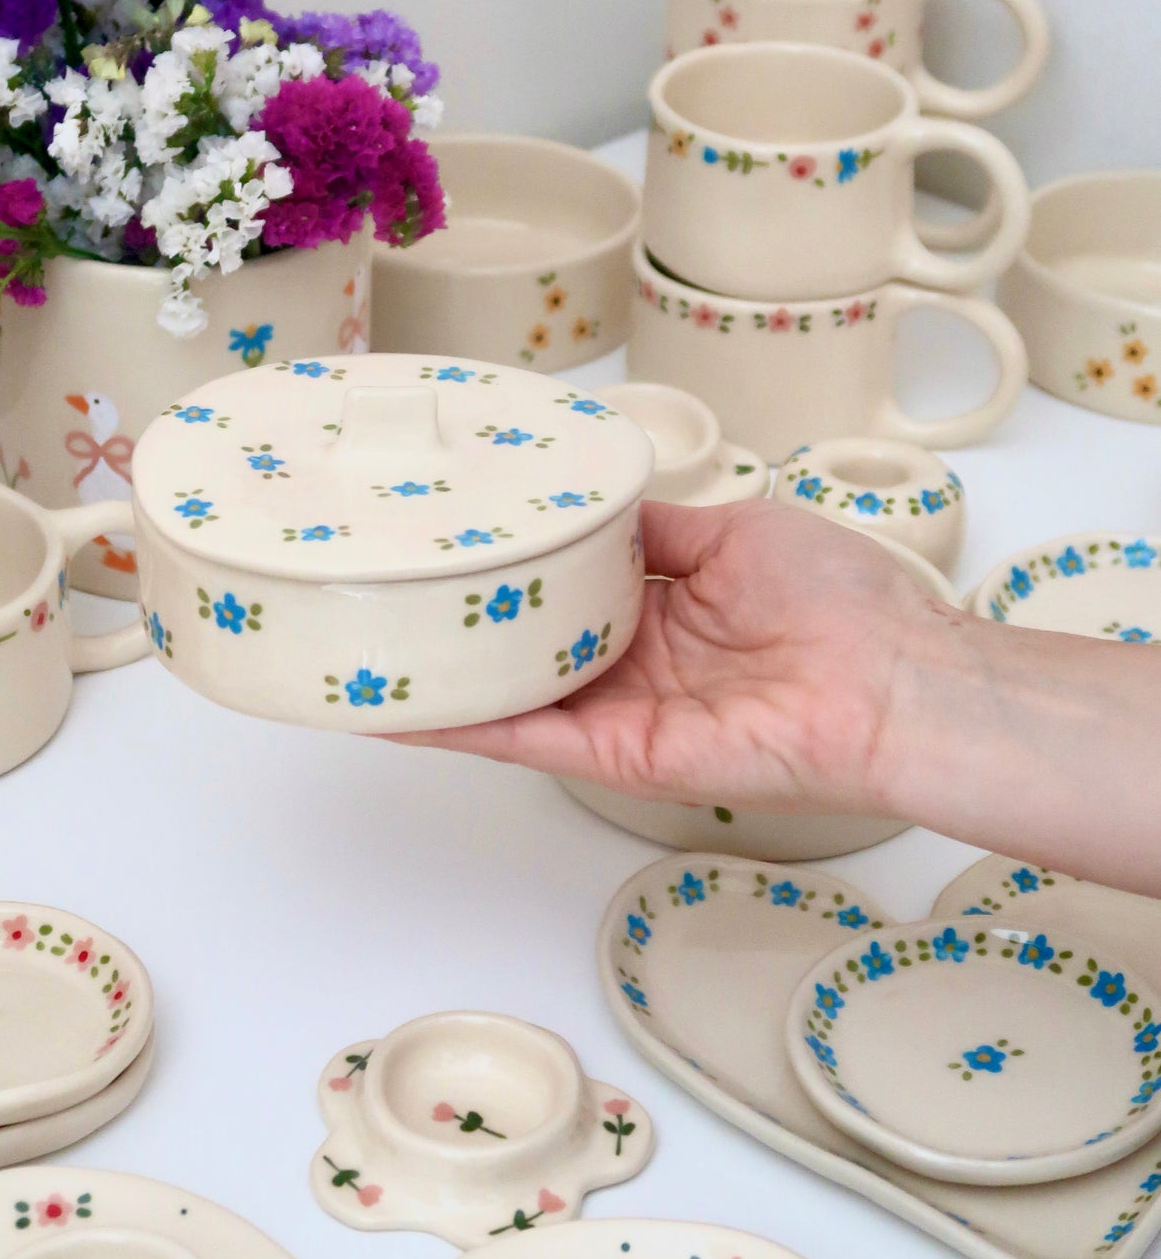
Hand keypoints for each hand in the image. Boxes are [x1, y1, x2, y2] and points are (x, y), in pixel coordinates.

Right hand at [393, 498, 958, 819]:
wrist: (895, 680)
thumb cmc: (841, 600)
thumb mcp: (732, 530)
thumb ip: (655, 528)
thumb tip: (596, 503)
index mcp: (665, 607)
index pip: (566, 590)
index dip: (511, 570)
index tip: (453, 544)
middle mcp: (636, 664)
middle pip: (527, 646)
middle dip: (461, 623)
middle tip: (386, 588)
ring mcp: (624, 712)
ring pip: (512, 696)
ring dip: (442, 676)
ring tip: (362, 648)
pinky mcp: (622, 755)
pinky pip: (529, 740)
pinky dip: (460, 728)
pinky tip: (397, 708)